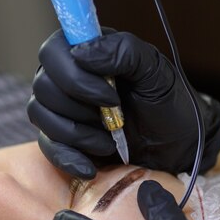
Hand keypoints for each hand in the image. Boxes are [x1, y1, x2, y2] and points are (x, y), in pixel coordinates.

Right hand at [27, 29, 219, 178]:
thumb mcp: (155, 72)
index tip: (111, 94)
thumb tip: (81, 52)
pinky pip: (48, 147)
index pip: (52, 52)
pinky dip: (68, 158)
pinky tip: (91, 167)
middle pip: (43, 86)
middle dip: (81, 108)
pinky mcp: (64, 140)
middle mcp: (66, 76)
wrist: (178, 146)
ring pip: (40, 115)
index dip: (73, 76)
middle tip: (116, 116)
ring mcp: (62, 109)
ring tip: (110, 141)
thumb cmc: (168, 103)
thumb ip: (123, 51)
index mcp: (86, 51)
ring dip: (78, 133)